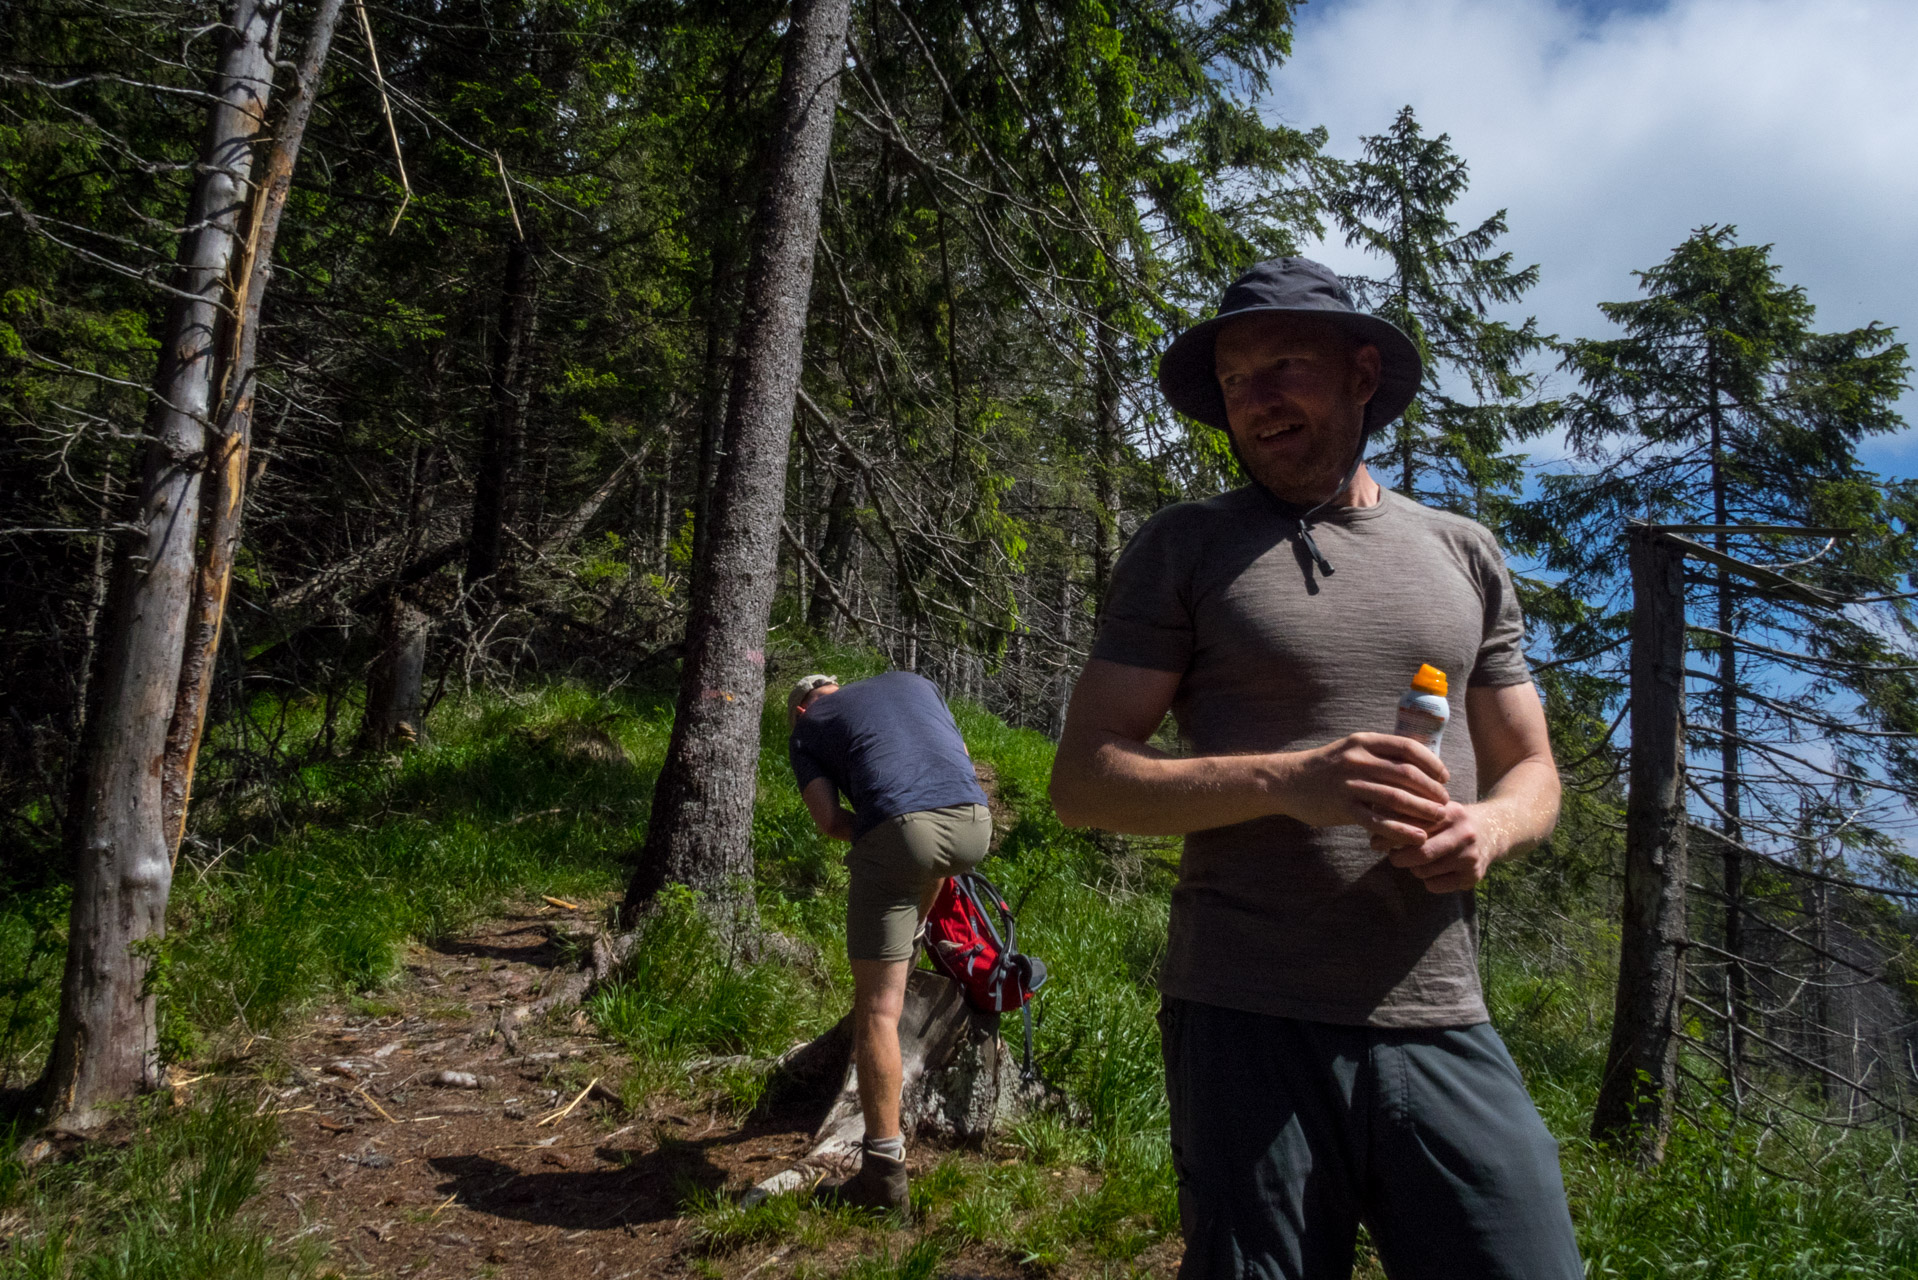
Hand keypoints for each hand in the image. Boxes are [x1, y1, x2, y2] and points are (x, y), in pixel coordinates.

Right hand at [1276, 733, 1450, 847]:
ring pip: (1396, 798)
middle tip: (1445, 802)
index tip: (1444, 777)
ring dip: (1422, 810)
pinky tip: (1417, 837)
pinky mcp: (1341, 807)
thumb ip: (1378, 755)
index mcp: (1363, 742)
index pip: (1407, 748)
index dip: (1431, 763)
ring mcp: (1348, 784)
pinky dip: (1401, 830)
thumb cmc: (1325, 768)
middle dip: (1432, 789)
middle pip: (1406, 774)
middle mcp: (1357, 760)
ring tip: (1438, 818)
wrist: (1287, 781)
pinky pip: (1378, 822)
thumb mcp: (1350, 751)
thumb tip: (1415, 765)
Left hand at [1378, 801, 1498, 893]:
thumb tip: (1371, 816)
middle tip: (1392, 856)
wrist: (1494, 829)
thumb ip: (1409, 812)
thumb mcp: (1437, 809)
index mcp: (1451, 813)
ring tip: (1417, 860)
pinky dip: (1427, 881)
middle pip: (1419, 854)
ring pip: (1424, 872)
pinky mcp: (1473, 877)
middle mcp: (1464, 835)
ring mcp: (1470, 857)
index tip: (1376, 841)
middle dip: (1398, 857)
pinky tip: (1433, 870)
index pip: (1413, 827)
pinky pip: (1435, 886)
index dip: (1390, 836)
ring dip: (1413, 868)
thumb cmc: (1452, 819)